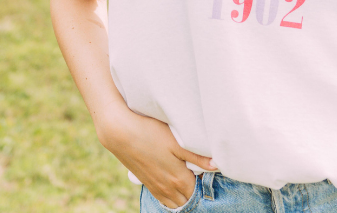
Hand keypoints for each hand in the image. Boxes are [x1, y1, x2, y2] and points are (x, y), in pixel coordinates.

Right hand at [96, 104, 216, 208]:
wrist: (120, 133)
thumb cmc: (150, 133)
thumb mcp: (177, 142)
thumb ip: (198, 156)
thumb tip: (217, 166)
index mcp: (179, 179)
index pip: (199, 191)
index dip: (205, 183)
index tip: (207, 170)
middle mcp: (168, 188)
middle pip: (188, 199)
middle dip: (196, 192)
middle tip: (200, 176)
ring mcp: (156, 188)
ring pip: (175, 203)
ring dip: (184, 196)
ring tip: (189, 182)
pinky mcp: (146, 184)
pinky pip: (163, 200)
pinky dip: (172, 198)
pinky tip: (174, 187)